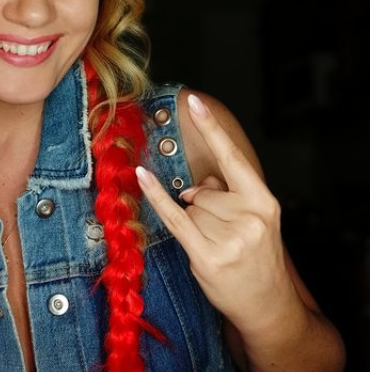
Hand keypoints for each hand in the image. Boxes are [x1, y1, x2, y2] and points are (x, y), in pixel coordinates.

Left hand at [136, 93, 291, 331]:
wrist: (268, 306)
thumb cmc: (257, 258)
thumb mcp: (253, 220)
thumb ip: (226, 194)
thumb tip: (195, 185)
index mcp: (263, 202)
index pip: (233, 158)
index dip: (212, 129)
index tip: (195, 103)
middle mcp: (249, 217)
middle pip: (203, 191)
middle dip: (204, 208)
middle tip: (224, 235)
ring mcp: (229, 239)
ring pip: (189, 209)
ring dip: (196, 225)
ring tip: (219, 248)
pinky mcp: (207, 256)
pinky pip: (174, 218)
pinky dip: (155, 196)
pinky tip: (142, 176)